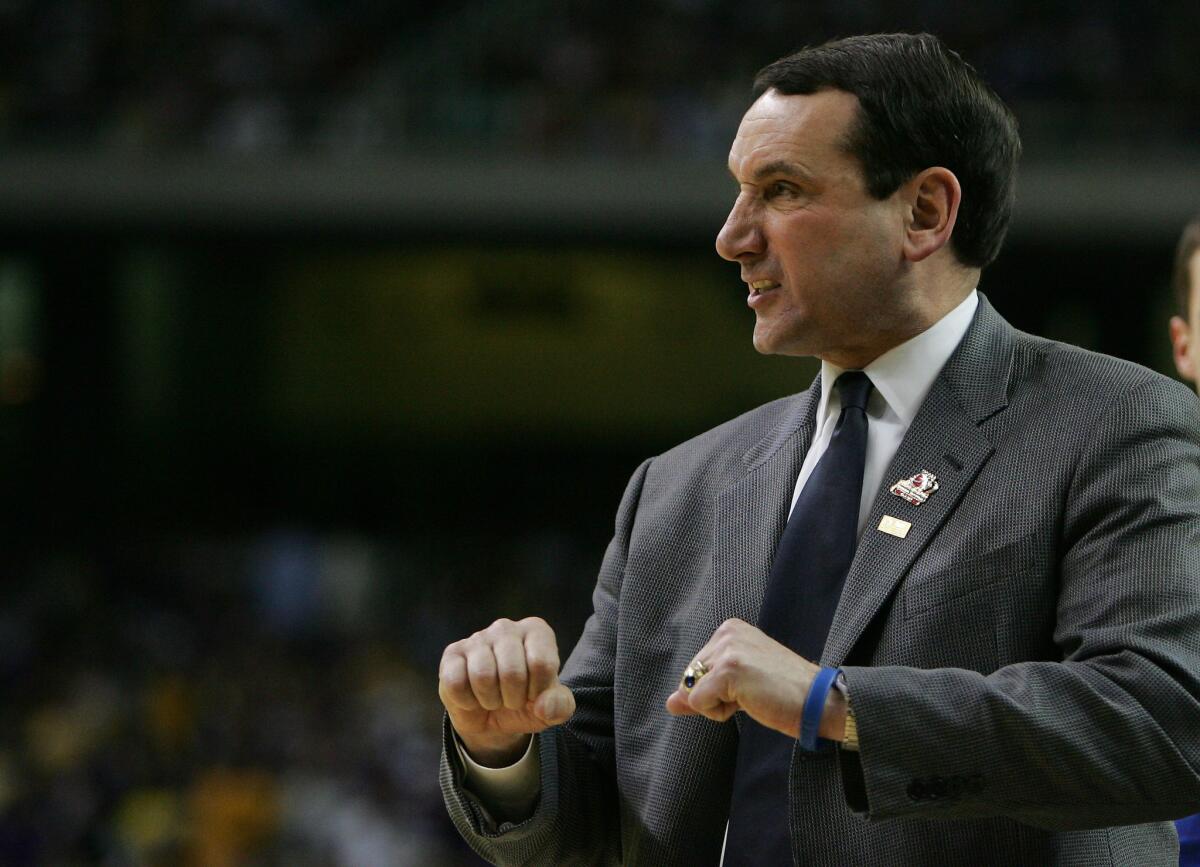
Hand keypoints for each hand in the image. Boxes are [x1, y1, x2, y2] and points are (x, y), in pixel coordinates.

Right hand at [439, 616, 574, 766]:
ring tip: (494, 697)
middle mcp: (506, 627)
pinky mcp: (452, 654)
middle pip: (512, 672)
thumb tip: (544, 707)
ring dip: (490, 700)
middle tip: (512, 698)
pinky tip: (473, 696)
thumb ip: (560, 706)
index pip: (542, 664)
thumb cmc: (527, 702)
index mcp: (536, 631)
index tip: (534, 693)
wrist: (493, 716)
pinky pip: (456, 683)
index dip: (538, 690)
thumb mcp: (552, 708)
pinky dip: (467, 701)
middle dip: (513, 698)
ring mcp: (477, 638)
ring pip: (482, 676)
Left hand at [665, 618, 845, 739]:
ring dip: (718, 705)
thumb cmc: (783, 694)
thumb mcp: (737, 687)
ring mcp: (728, 649)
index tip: (751, 685)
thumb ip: (701, 690)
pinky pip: (698, 702)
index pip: (695, 668)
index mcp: (730, 630)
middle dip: (714, 696)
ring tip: (752, 696)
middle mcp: (727, 632)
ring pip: (692, 691)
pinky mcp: (729, 669)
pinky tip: (749, 701)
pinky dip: (719, 712)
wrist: (817, 702)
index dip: (716, 689)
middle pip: (689, 678)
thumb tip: (670, 702)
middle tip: (752, 692)